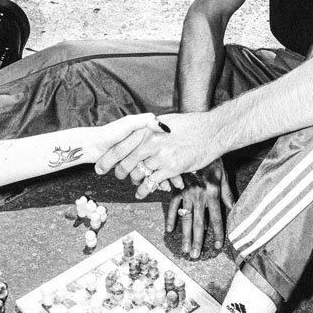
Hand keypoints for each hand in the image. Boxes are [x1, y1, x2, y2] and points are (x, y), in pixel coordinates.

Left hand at [94, 111, 220, 188]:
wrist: (212, 131)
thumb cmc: (191, 125)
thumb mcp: (166, 120)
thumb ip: (151, 127)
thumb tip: (141, 131)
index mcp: (147, 129)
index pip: (121, 146)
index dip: (108, 159)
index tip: (100, 167)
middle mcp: (151, 142)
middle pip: (126, 162)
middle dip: (119, 171)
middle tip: (116, 176)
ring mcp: (160, 156)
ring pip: (139, 173)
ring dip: (134, 180)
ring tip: (131, 183)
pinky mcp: (171, 168)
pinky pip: (152, 182)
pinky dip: (145, 189)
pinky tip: (141, 192)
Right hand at [166, 160, 234, 258]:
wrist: (195, 143)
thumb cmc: (212, 159)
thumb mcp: (223, 174)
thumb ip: (228, 193)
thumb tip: (234, 208)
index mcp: (213, 193)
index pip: (217, 218)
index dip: (218, 233)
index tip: (218, 246)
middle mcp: (199, 196)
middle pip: (199, 223)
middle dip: (197, 241)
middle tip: (195, 256)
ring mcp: (186, 193)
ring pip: (185, 218)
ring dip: (185, 235)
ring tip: (184, 249)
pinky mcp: (176, 188)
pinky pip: (172, 205)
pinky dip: (171, 217)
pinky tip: (169, 230)